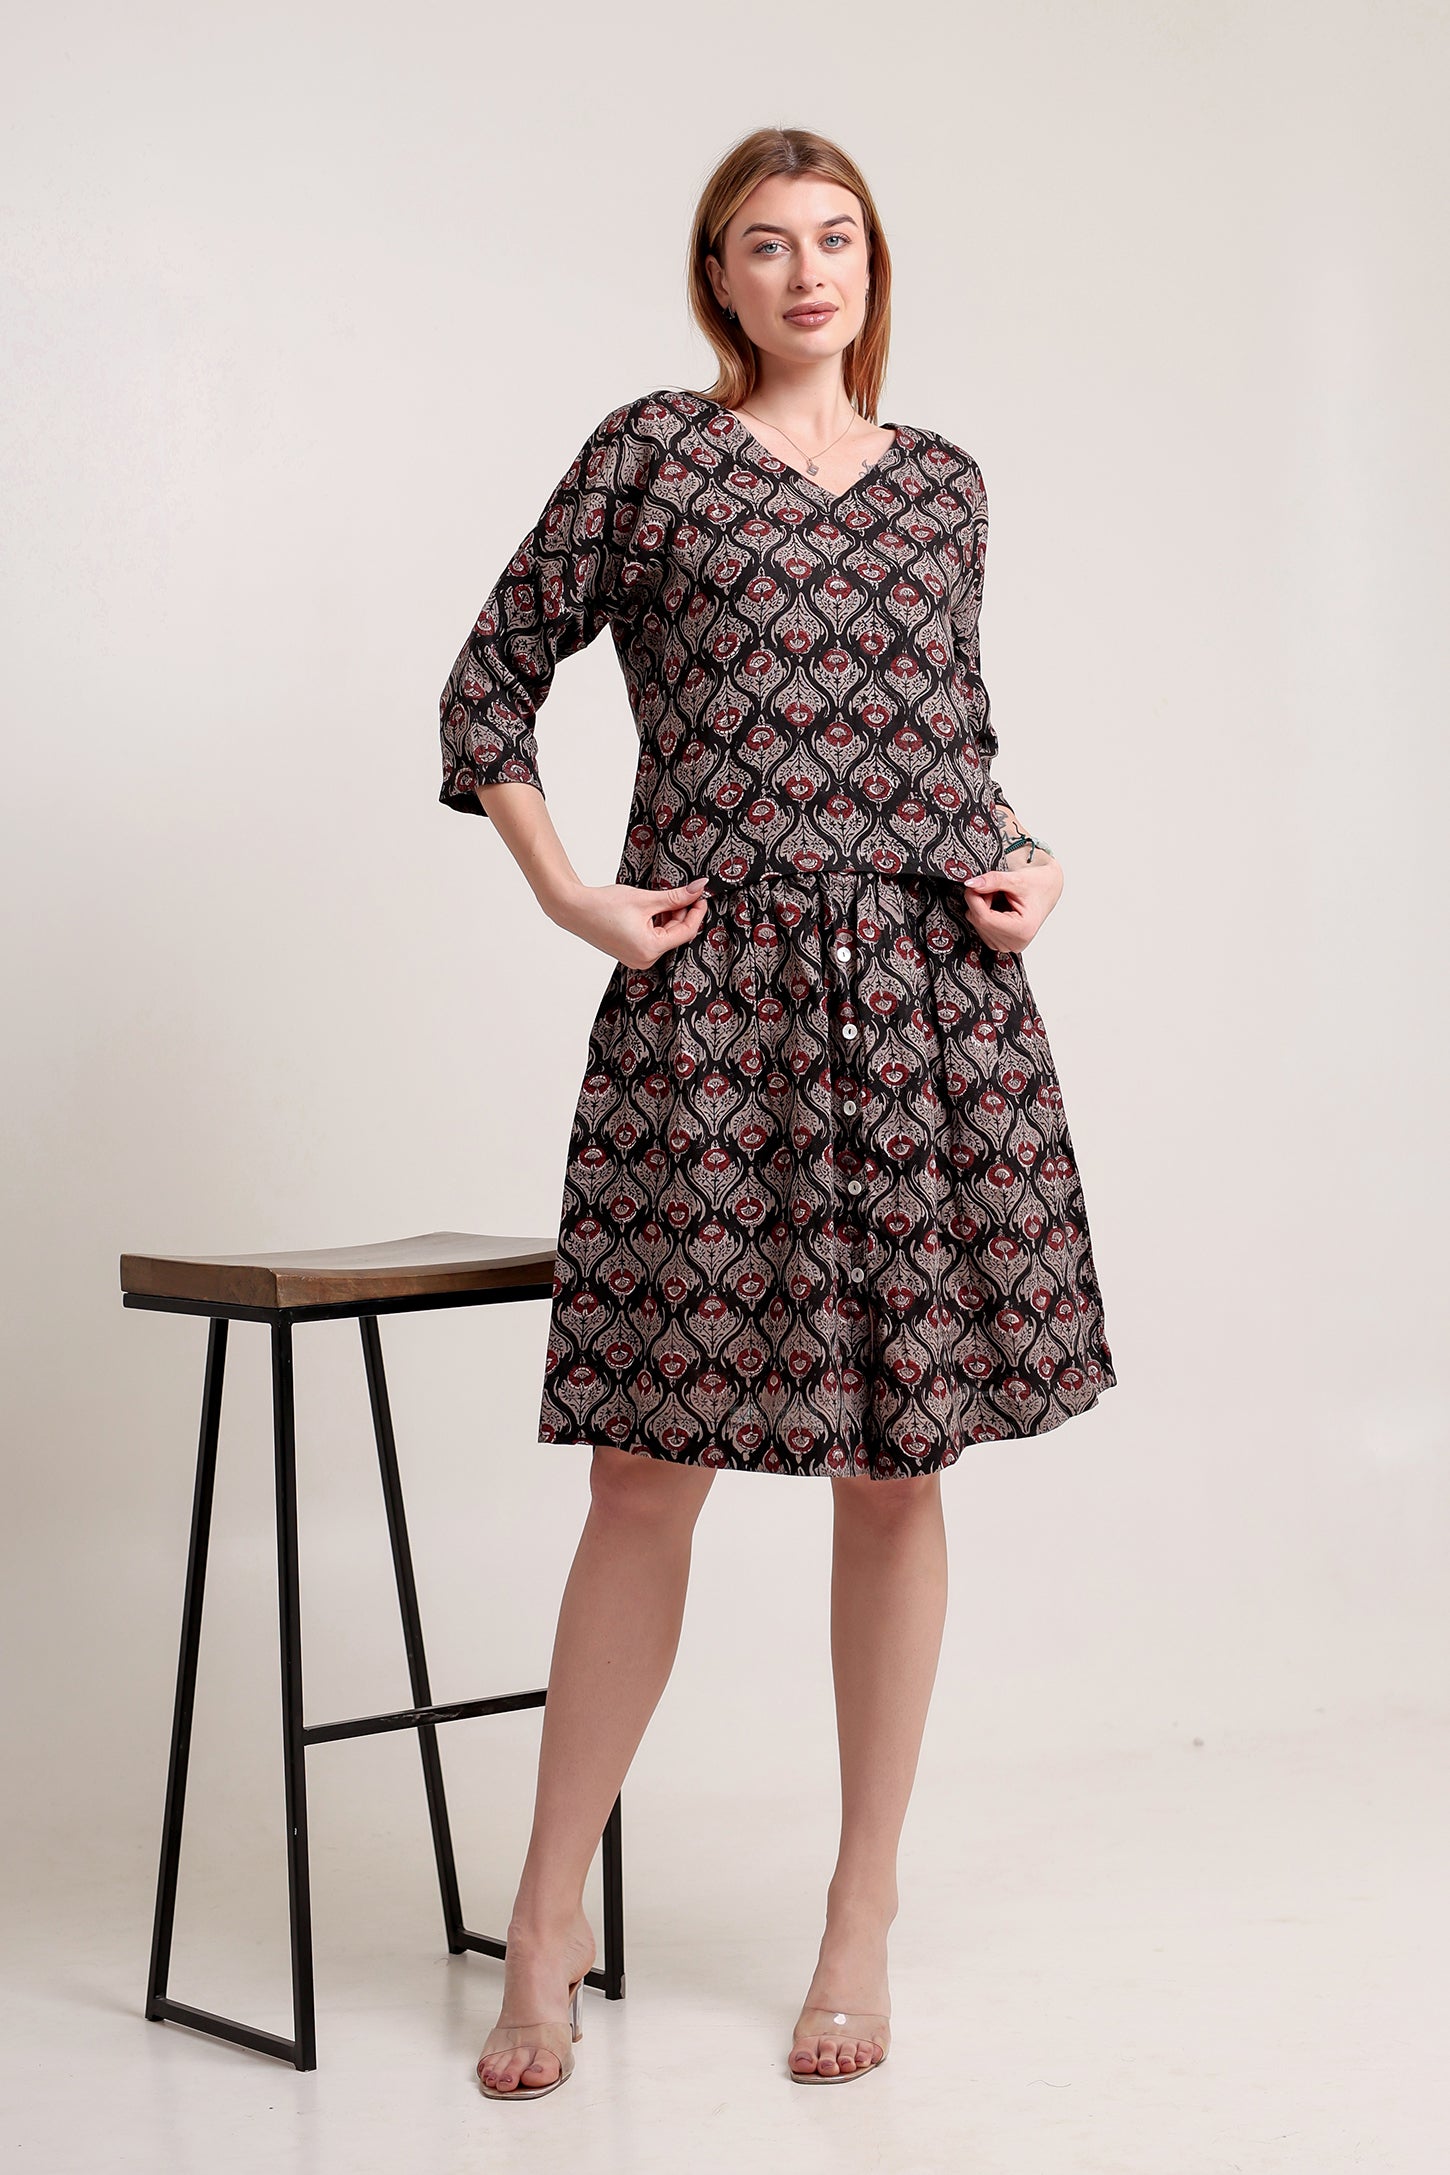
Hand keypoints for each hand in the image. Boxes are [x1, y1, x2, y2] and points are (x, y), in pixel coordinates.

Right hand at [544, 875, 710, 968]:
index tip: (700, 896)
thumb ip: (675, 896)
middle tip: (683, 893)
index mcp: (649, 949)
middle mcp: (644, 960)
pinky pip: (652, 939)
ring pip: (665, 937)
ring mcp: (636, 959)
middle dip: (681, 913)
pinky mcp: (630, 953)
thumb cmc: (603, 905)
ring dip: (668, 918)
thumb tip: (698, 889)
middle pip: (675, 935)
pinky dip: (656, 924)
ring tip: (661, 899)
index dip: (696, 912)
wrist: (574, 909)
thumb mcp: (646, 899)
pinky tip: (652, 909)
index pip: (685, 932)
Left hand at [960, 857, 1062, 951]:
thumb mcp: (1016, 879)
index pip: (984, 918)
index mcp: (1022, 930)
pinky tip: (999, 907)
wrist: (1046, 891)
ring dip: (982, 907)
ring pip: (976, 924)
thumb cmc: (1037, 885)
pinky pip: (979, 928)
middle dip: (979, 901)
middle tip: (995, 888)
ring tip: (1001, 897)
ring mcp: (1006, 946)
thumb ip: (993, 880)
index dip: (975, 898)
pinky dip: (984, 914)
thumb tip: (970, 884)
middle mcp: (1014, 943)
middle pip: (978, 921)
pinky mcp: (1000, 944)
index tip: (978, 884)